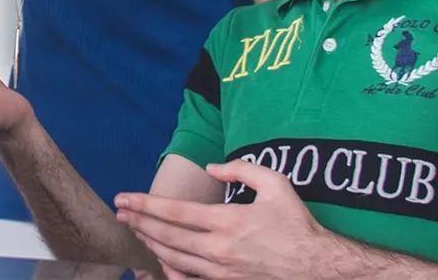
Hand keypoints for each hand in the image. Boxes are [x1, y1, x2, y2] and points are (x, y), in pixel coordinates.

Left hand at [114, 160, 332, 279]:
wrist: (317, 266)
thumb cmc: (296, 223)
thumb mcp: (274, 184)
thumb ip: (239, 169)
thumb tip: (211, 168)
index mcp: (227, 221)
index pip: (173, 212)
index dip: (144, 204)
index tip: (123, 199)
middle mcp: (218, 249)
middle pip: (166, 237)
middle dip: (138, 224)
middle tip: (120, 214)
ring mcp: (222, 272)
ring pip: (174, 260)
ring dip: (151, 245)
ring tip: (137, 232)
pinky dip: (172, 271)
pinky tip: (163, 261)